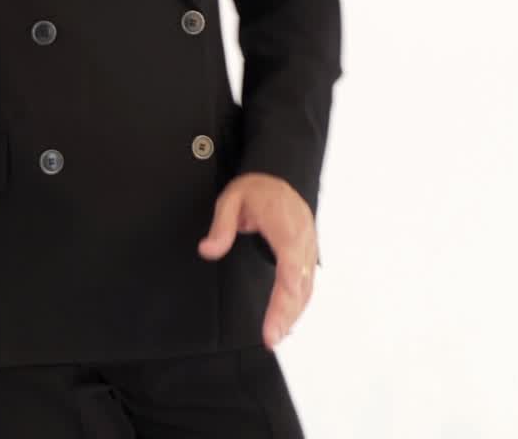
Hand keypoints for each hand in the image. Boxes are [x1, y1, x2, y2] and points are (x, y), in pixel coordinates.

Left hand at [197, 172, 317, 348]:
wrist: (278, 178)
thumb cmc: (256, 190)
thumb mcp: (231, 199)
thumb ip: (221, 225)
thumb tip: (208, 250)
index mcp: (285, 222)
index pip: (290, 259)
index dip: (286, 291)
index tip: (276, 317)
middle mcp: (303, 235)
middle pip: (300, 280)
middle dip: (287, 311)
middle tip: (270, 339)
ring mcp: (309, 245)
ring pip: (307, 285)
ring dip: (294, 312)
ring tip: (276, 336)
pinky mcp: (309, 254)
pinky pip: (308, 282)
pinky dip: (299, 303)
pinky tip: (288, 321)